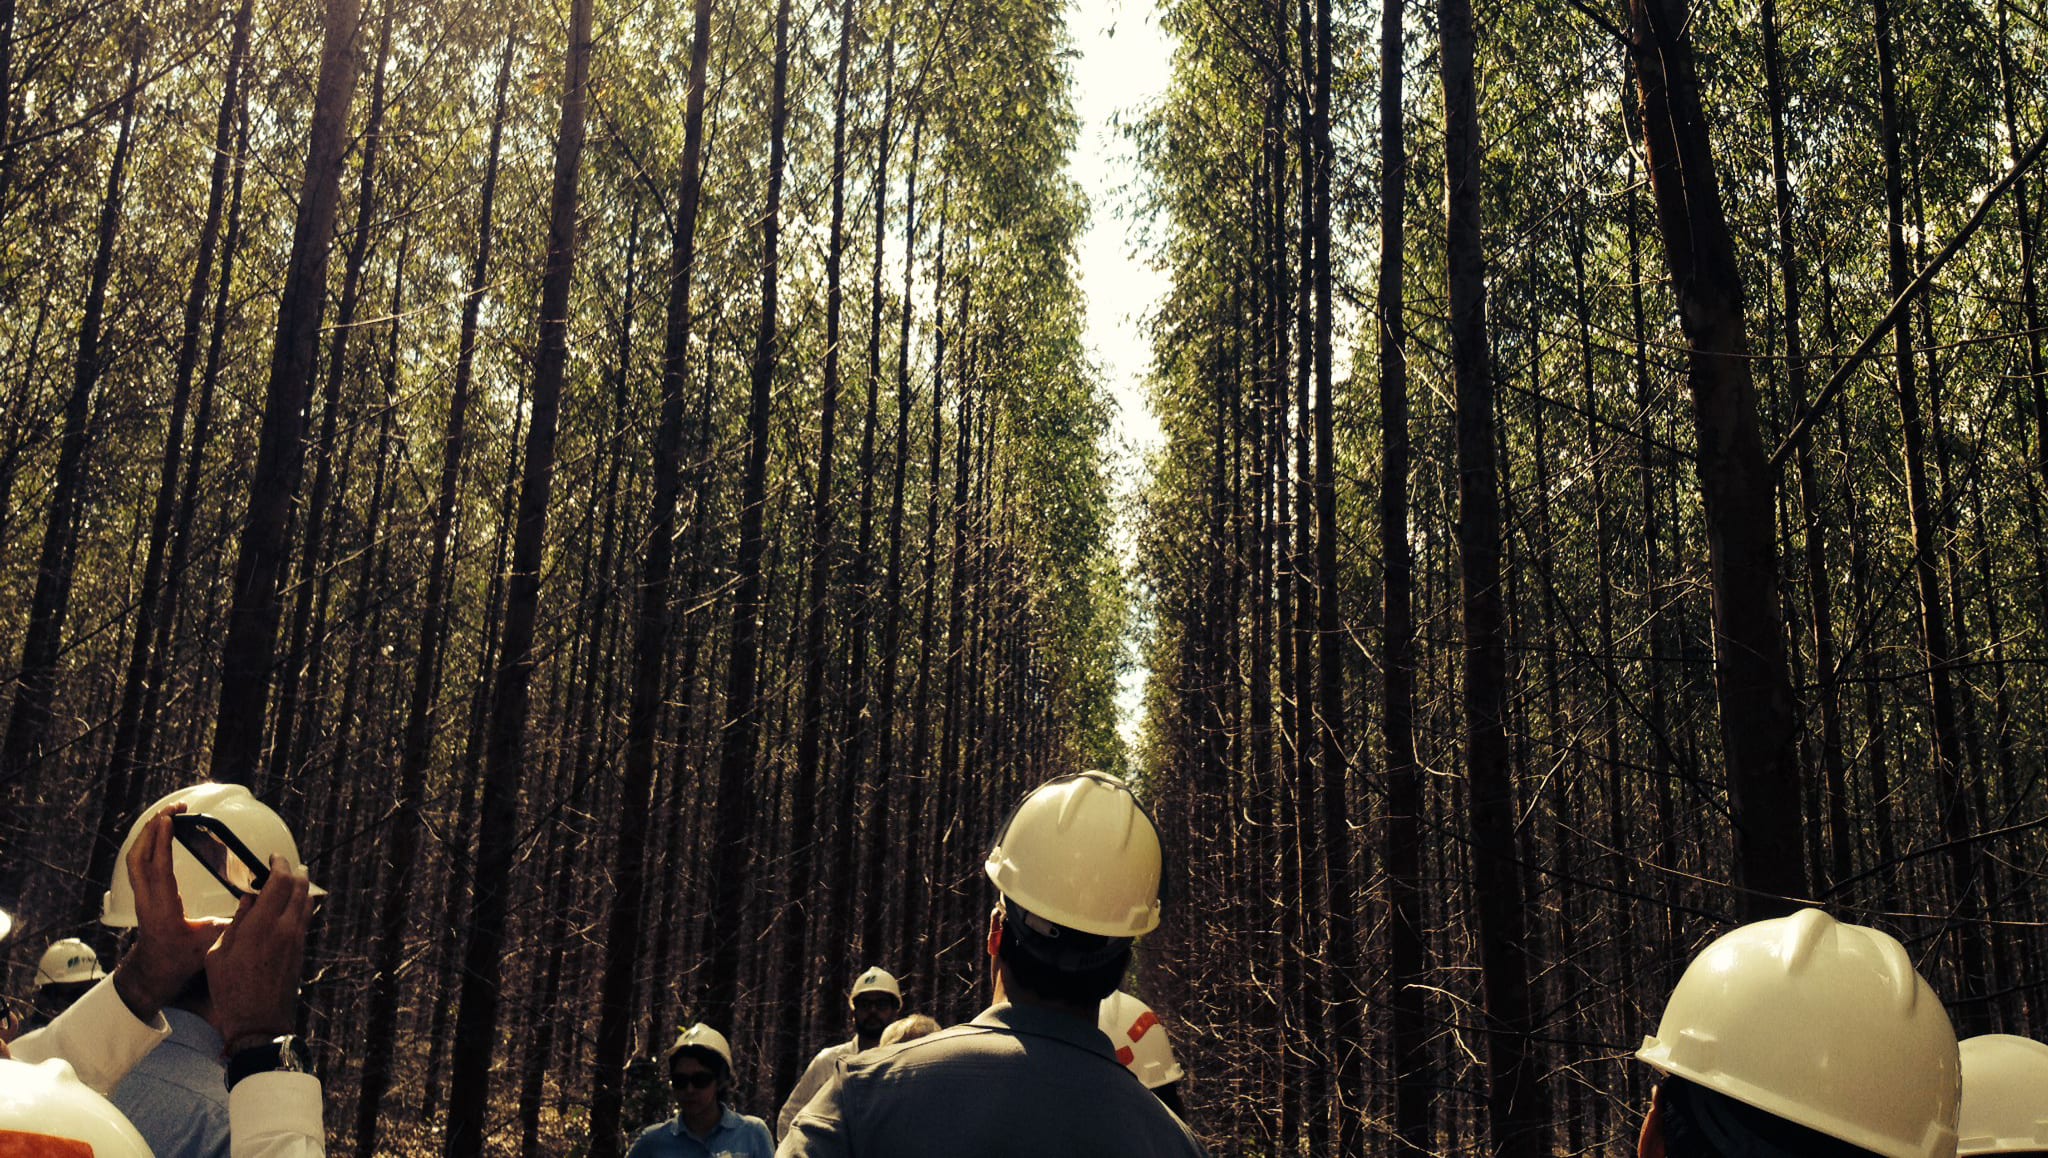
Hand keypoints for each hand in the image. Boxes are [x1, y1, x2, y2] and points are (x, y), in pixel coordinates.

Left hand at [112, 804, 227, 1021]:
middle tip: (174, 809)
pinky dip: (147, 844)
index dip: (161, 843)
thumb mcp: (210, 943)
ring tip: (168, 815)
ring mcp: (142, 896)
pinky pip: (139, 863)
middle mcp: (147, 900)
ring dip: (148, 834)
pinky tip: (160, 834)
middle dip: (152, 828)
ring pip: (135, 858)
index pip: (158, 870)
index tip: (169, 820)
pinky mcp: (143, 894)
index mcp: (162, 909)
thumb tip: (259, 904)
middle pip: (139, 856)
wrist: (155, 972)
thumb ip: (234, 923)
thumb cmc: (180, 960)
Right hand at [206, 855, 310, 1053]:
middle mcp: (285, 929)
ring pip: (307, 902)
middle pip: (300, 887)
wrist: (259, 1023)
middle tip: (285, 864)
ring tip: (291, 880)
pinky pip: (306, 918)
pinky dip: (301, 904)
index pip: (280, 882)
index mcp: (260, 927)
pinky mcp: (302, 951)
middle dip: (295, 871)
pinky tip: (292, 905)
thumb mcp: (218, 955)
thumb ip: (235, 922)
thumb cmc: (231, 992)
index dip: (279, 864)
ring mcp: (297, 940)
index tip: (274, 857)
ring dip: (301, 887)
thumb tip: (248, 899)